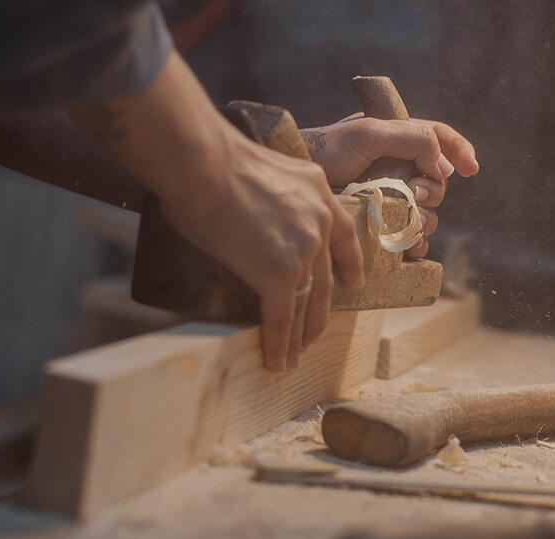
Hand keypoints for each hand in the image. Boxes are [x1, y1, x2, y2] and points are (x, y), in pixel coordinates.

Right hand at [69, 56, 363, 372]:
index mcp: (318, 189)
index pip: (344, 234)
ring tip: (293, 358)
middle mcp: (320, 220)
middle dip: (320, 312)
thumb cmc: (211, 159)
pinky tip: (278, 362)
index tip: (353, 283)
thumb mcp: (263, 169)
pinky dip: (280, 344)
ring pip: (308, 303)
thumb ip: (272, 196)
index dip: (349, 264)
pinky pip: (283, 317)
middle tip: (313, 334)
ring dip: (300, 336)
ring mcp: (304, 249)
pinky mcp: (280, 274)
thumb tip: (246, 214)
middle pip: (326, 278)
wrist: (202, 162)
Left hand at [301, 114, 478, 257]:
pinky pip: (409, 239)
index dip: (459, 151)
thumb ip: (413, 139)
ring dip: (425, 218)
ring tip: (408, 219)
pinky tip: (410, 247)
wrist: (295, 188)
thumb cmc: (324, 151)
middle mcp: (395, 168)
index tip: (471, 169)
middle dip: (434, 190)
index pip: (438, 138)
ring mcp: (387, 198)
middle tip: (415, 194)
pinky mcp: (378, 226)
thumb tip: (443, 168)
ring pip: (426, 212)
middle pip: (437, 181)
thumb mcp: (369, 133)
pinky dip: (415, 244)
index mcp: (395, 139)